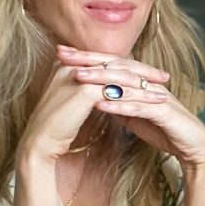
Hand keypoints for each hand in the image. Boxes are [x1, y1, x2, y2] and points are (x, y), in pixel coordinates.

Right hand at [18, 47, 170, 162]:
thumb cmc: (57, 129)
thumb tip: (104, 92)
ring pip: (119, 76)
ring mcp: (78, 76)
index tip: (148, 75)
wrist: (40, 144)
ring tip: (164, 91)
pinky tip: (153, 104)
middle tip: (164, 76)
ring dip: (144, 84)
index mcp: (70, 65)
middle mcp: (73, 65)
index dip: (128, 67)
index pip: (106, 61)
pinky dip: (138, 98)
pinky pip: (119, 91)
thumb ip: (86, 91)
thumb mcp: (73, 104)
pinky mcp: (84, 91)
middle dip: (142, 71)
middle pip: (115, 63)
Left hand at [58, 45, 204, 173]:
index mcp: (140, 81)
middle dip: (88, 60)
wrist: (195, 147)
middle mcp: (148, 83)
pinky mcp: (164, 112)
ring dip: (100, 79)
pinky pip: (138, 106)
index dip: (86, 57)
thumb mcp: (136, 115)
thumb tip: (97, 98)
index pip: (110, 64)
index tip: (60, 54)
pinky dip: (119, 104)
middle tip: (62, 55)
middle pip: (115, 65)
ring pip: (125, 82)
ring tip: (76, 77)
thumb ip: (119, 104)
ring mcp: (156, 95)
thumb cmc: (166, 130)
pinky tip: (100, 104)